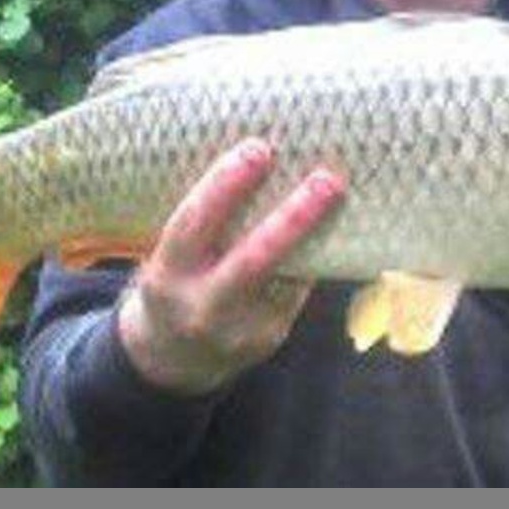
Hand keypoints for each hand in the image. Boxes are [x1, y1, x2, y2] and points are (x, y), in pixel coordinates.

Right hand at [118, 138, 345, 395]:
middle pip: (253, 260)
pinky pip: (297, 289)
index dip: (225, 185)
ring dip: (317, 233)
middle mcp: (202, 306)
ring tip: (340, 195)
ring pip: (288, 276)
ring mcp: (238, 329)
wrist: (172, 360)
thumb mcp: (172, 256)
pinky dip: (314, 256)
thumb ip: (205, 222)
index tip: (259, 148)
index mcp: (167, 274)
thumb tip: (261, 160)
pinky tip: (333, 227)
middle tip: (325, 179)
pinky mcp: (268, 338)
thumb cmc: (177, 282)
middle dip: (293, 218)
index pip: (194, 224)